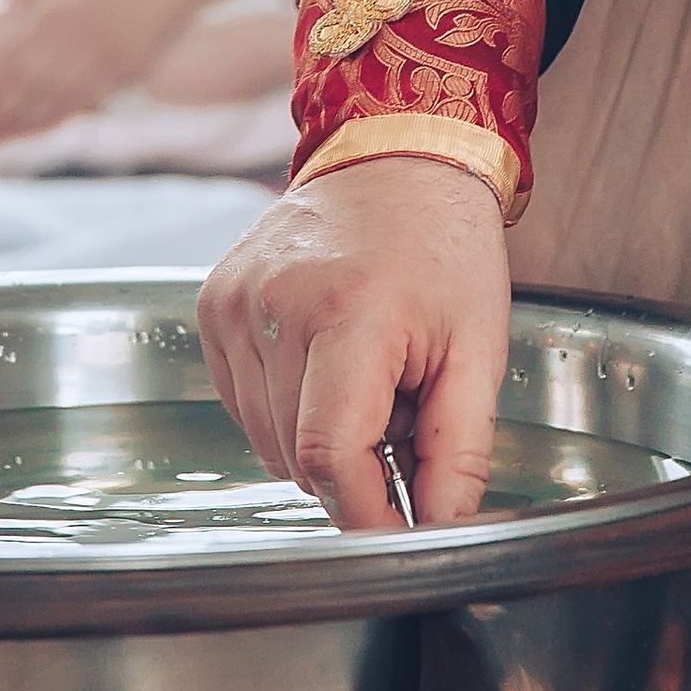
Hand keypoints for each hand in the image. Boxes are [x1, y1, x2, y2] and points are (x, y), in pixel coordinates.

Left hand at [0, 0, 193, 143]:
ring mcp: (98, 55)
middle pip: (23, 82)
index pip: (3, 52)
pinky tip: (45, 128)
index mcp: (48, 8)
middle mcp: (70, 34)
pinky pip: (86, 100)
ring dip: (22, 120)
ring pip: (53, 96)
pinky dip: (61, 115)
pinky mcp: (122, 70)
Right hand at [198, 156, 510, 528]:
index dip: (366, 514)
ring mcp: (233, 302)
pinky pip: (244, 404)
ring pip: (266, 440)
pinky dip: (287, 407)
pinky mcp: (212, 303)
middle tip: (402, 413)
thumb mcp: (479, 351)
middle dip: (355, 467)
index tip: (400, 532)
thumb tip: (436, 531)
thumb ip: (458, 452)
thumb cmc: (445, 251)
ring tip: (368, 379)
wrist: (394, 158)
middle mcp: (275, 306)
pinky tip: (326, 362)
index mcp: (351, 313)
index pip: (330, 455)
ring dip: (319, 438)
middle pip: (296, 456)